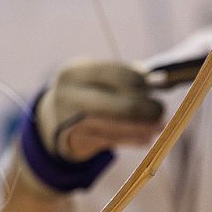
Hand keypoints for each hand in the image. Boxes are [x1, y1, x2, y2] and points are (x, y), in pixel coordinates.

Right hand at [37, 61, 163, 161]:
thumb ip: (124, 76)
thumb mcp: (95, 78)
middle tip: (160, 111)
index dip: (143, 83)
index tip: (155, 89)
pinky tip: (144, 138)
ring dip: (143, 127)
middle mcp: (68, 93)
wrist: (50, 119)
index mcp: (75, 71)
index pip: (120, 75)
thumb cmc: (84, 93)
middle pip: (120, 103)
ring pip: (117, 125)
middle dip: (147, 108)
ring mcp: (68, 119)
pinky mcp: (74, 141)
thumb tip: (159, 81)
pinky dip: (131, 139)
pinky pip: (110, 141)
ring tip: (159, 127)